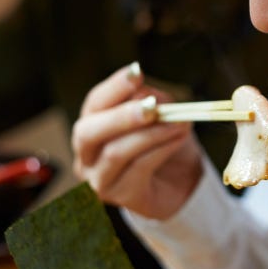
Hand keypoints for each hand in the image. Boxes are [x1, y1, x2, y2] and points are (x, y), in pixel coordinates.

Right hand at [72, 63, 203, 219]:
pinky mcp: (121, 196)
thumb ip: (152, 102)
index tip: (136, 72)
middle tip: (152, 106)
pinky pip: (138, 169)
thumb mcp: (161, 115)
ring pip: (115, 153)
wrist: (180, 182)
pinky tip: (179, 138)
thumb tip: (148, 96)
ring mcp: (99, 179)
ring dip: (150, 134)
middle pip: (88, 132)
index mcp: (93, 125)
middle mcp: (87, 154)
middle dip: (121, 116)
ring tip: (179, 123)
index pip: (94, 103)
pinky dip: (161, 150)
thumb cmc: (165, 143)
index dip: (114, 87)